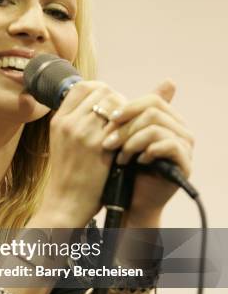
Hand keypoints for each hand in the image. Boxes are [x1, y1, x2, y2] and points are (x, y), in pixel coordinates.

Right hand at [39, 81, 126, 226]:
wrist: (66, 202)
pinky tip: (132, 138)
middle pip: (101, 92)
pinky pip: (121, 125)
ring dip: (127, 113)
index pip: (82, 87)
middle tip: (125, 115)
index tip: (109, 103)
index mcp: (58, 120)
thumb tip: (100, 102)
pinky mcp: (99, 147)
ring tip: (129, 126)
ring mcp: (83, 133)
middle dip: (118, 100)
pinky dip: (130, 128)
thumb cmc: (69, 174)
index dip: (100, 90)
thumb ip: (76, 121)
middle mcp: (69, 123)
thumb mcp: (62, 142)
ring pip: (114, 105)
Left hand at [101, 80, 194, 218]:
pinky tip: (137, 161)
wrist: (132, 201)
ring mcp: (185, 145)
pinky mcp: (185, 162)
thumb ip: (120, 118)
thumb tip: (107, 92)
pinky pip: (168, 145)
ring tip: (120, 157)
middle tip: (108, 142)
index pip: (152, 100)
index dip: (128, 107)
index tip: (108, 119)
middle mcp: (180, 129)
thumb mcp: (120, 139)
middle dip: (126, 126)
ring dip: (132, 141)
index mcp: (167, 119)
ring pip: (156, 127)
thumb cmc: (124, 169)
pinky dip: (148, 151)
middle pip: (154, 110)